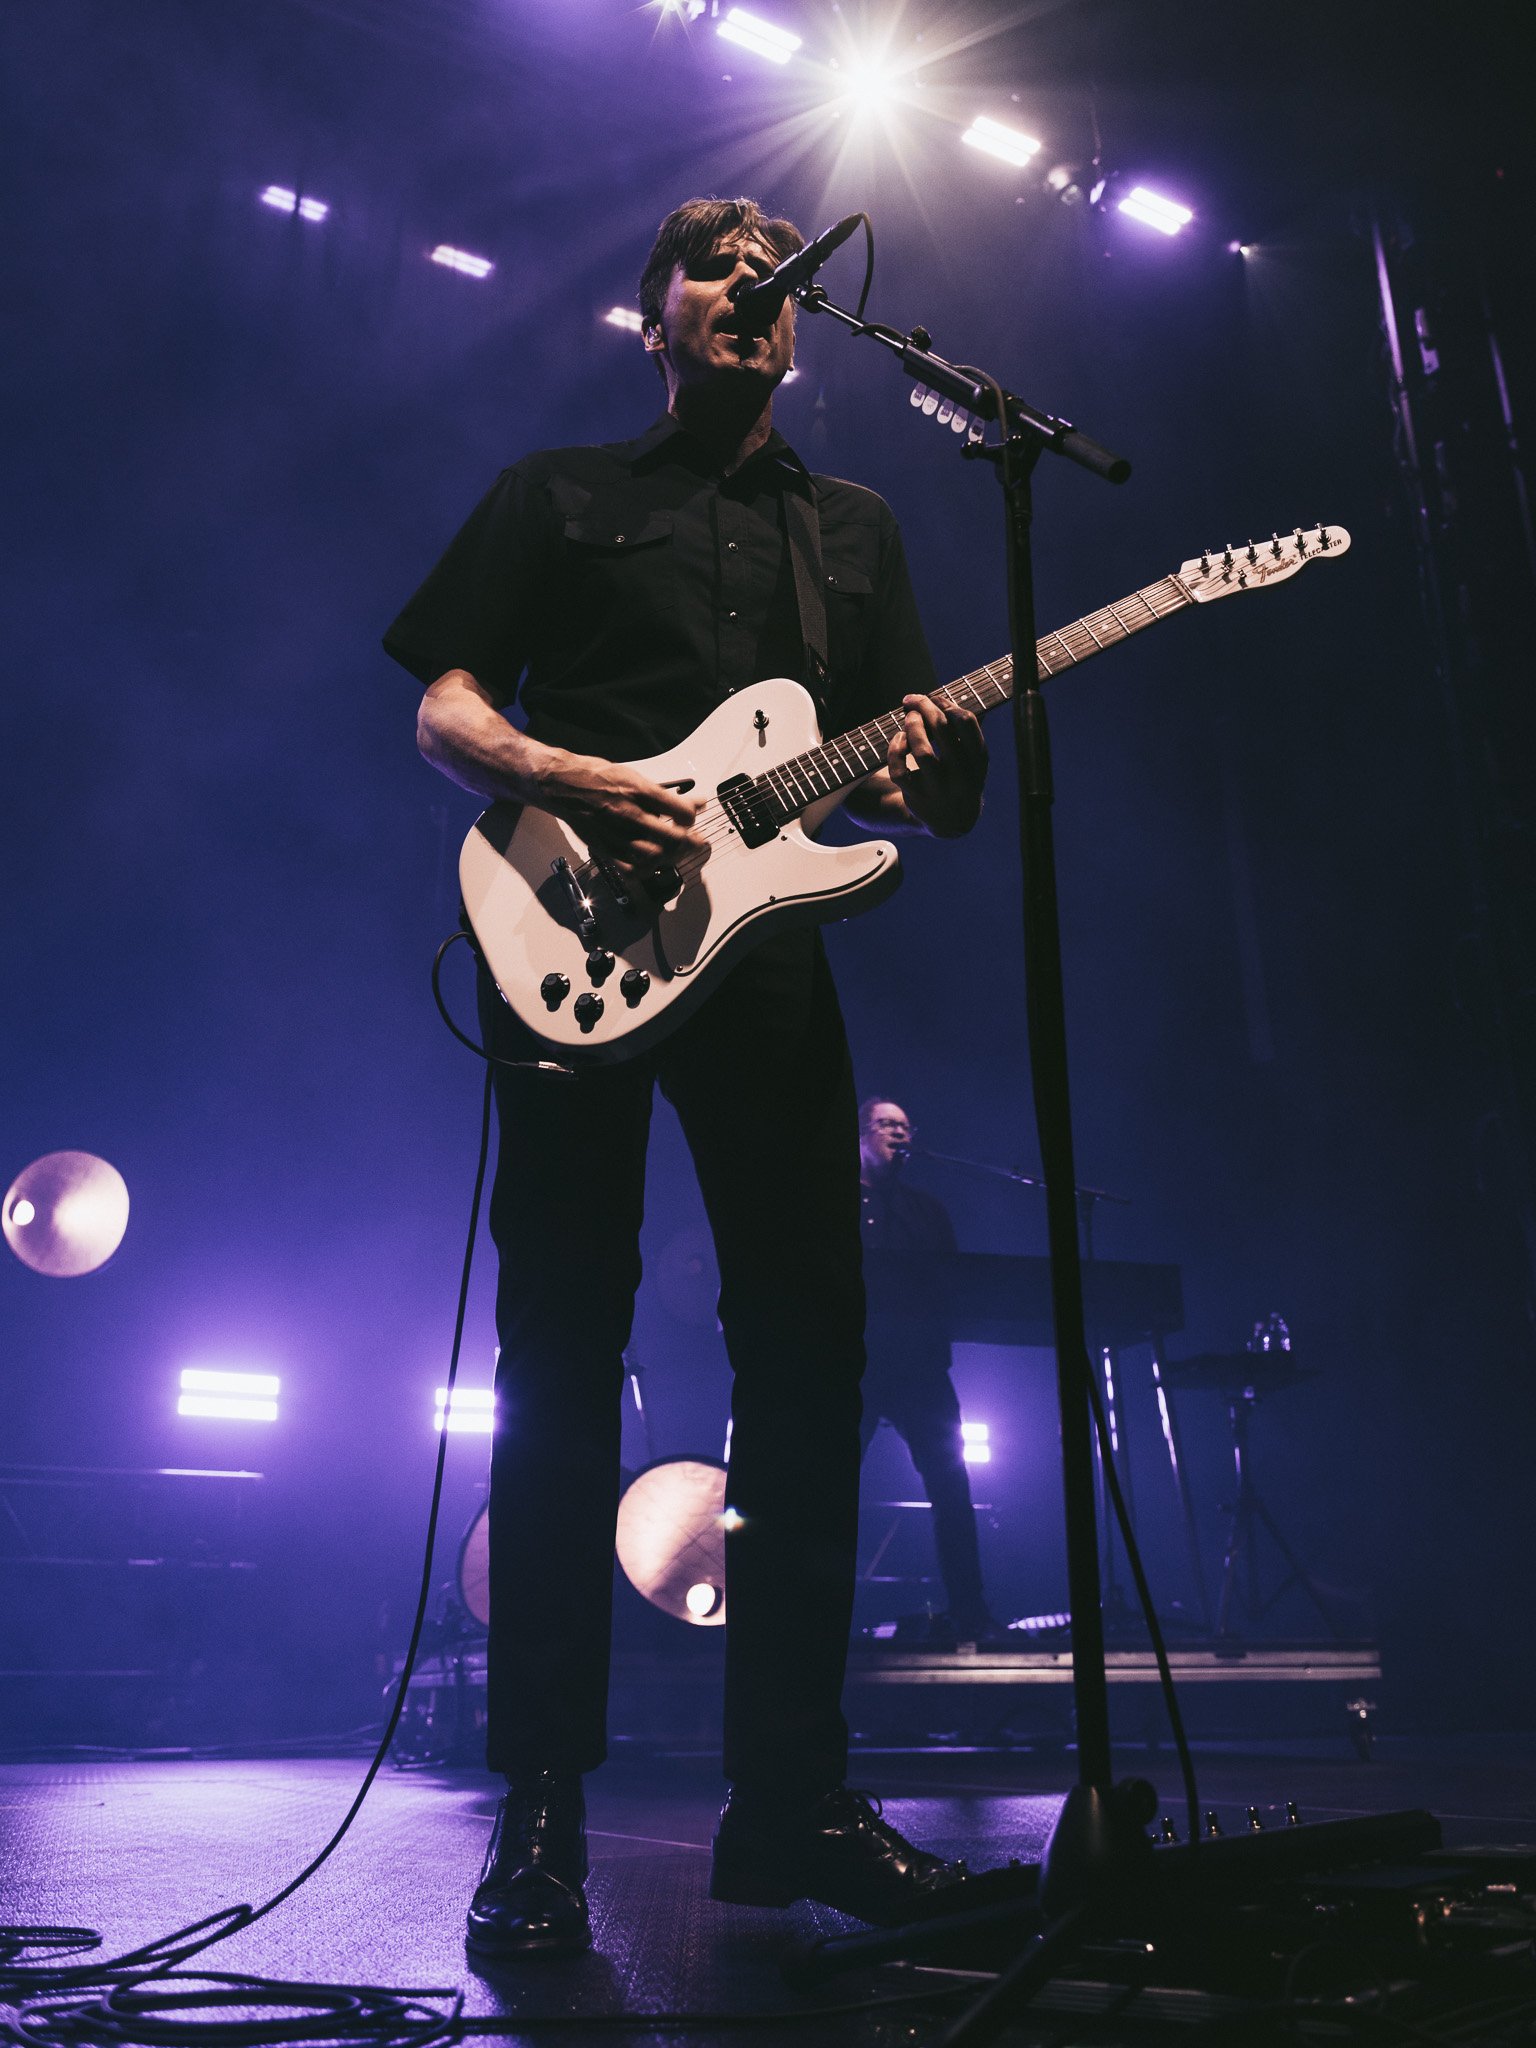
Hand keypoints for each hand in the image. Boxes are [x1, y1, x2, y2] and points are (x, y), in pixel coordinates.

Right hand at [532, 750, 705, 868]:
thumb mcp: (633, 776)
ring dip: (671, 857)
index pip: (679, 811)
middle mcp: (629, 814)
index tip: (692, 818)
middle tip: (695, 841)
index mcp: (638, 791)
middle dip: (690, 842)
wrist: (563, 785)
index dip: (692, 817)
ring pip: (655, 857)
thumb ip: (664, 794)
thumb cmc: (596, 778)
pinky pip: (631, 870)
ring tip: (675, 852)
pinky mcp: (605, 849)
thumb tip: (693, 802)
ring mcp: (617, 834)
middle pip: (672, 838)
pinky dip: (647, 871)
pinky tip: (652, 864)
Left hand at [886, 694, 987, 837]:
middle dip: (925, 707)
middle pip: (942, 730)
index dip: (947, 703)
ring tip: (908, 717)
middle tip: (913, 699)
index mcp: (978, 761)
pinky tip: (899, 739)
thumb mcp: (973, 758)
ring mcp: (938, 788)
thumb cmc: (961, 777)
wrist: (952, 820)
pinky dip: (895, 748)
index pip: (966, 722)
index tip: (936, 699)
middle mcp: (961, 775)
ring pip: (921, 751)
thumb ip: (967, 730)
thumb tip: (949, 697)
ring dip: (911, 727)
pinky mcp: (916, 796)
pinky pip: (899, 769)